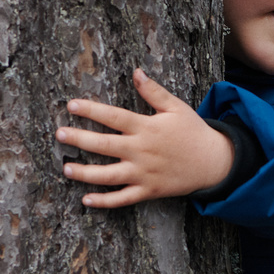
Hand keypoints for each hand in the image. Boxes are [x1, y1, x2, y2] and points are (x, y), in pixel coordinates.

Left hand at [57, 68, 233, 207]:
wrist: (214, 162)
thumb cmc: (193, 132)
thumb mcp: (176, 107)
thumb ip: (153, 91)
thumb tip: (136, 72)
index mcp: (147, 128)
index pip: (114, 117)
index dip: (91, 110)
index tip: (71, 105)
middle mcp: (142, 151)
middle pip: (105, 145)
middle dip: (80, 140)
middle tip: (59, 134)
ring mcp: (144, 173)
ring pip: (109, 175)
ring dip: (85, 173)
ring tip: (66, 168)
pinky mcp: (148, 191)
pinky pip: (123, 198)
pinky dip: (105, 201)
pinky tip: (87, 200)